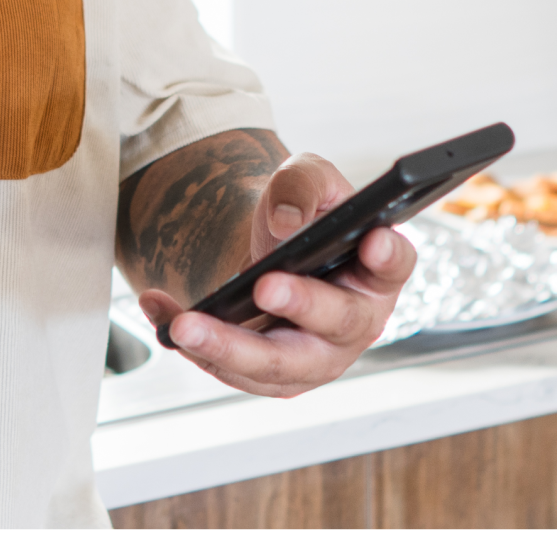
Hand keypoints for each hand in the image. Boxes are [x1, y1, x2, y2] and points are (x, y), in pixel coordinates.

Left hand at [137, 152, 416, 398]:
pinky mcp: (276, 377)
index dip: (388, 254)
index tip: (372, 240)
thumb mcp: (305, 178)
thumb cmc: (304, 216)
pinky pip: (234, 371)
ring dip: (228, 347)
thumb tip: (285, 222)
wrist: (274, 250)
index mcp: (377, 270)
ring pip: (278, 366)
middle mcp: (357, 322)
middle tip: (265, 285)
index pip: (395, 263)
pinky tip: (160, 313)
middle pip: (337, 324)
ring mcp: (318, 358)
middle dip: (300, 304)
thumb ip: (302, 185)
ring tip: (185, 323)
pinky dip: (194, 345)